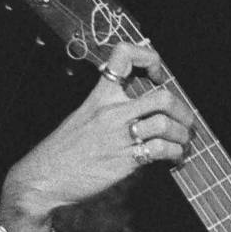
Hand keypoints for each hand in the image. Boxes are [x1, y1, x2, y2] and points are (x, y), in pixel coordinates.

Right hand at [0, 42, 195, 231]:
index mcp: (100, 94)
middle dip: (183, 111)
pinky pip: (161, 150)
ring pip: (166, 125)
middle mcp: (111, 111)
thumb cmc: (66, 148)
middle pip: (163, 98)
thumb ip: (112, 107)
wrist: (45, 176)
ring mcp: (119, 135)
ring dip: (182, 136)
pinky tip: (174, 157)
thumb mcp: (85, 115)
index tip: (158, 76)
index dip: (150, 58)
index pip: (124, 55)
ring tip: (182, 142)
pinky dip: (175, 154)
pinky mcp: (125, 159)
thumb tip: (145, 108)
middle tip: (185, 121)